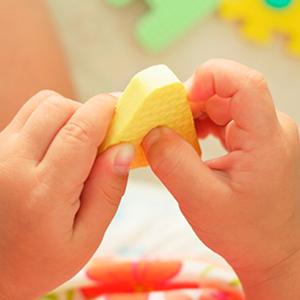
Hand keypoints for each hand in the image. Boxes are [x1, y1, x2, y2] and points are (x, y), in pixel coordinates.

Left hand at [0, 91, 134, 299]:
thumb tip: (124, 149)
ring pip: (40, 105)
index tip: (124, 108)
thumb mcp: (86, 239)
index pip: (80, 129)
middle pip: (58, 107)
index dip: (106, 110)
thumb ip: (108, 192)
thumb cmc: (40, 260)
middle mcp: (13, 164)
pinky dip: (51, 121)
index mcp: (44, 191)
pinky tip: (58, 148)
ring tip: (80, 142)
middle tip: (103, 137)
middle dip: (89, 112)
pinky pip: (28, 117)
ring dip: (69, 114)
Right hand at [142, 59, 299, 298]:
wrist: (270, 250)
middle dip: (189, 101)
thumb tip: (152, 131)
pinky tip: (189, 141)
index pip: (245, 83)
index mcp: (266, 139)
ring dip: (193, 114)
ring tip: (174, 136)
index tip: (180, 100)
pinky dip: (200, 124)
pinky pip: (223, 118)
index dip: (209, 78)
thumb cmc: (244, 232)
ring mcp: (262, 133)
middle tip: (164, 124)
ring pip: (222, 103)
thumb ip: (172, 163)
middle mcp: (269, 128)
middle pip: (226, 91)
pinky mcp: (253, 139)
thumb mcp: (200, 202)